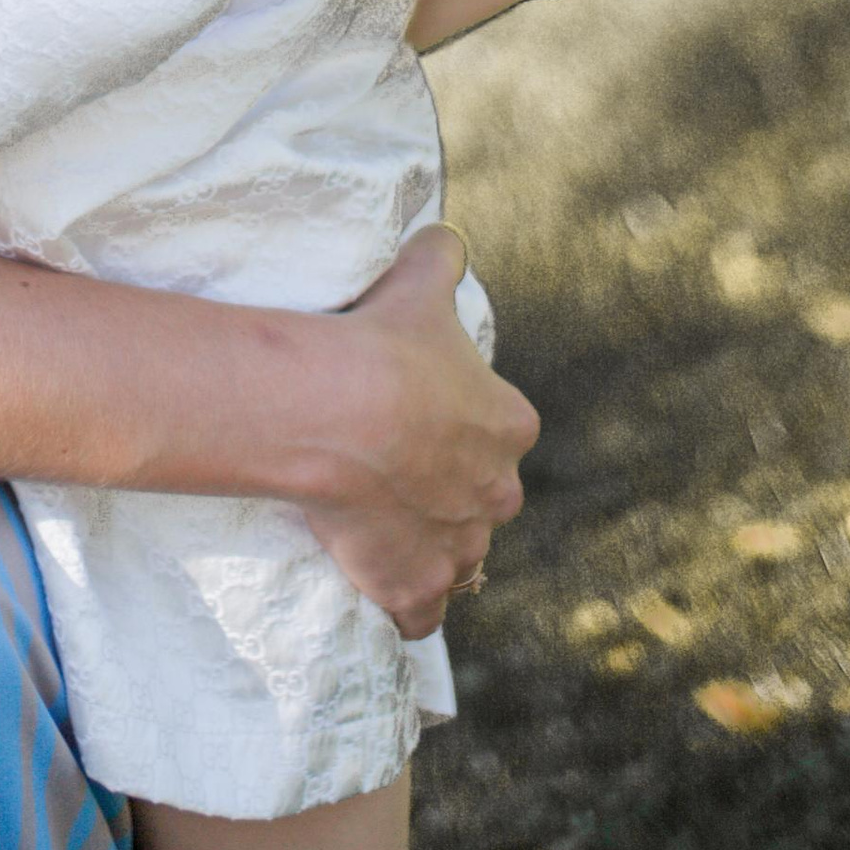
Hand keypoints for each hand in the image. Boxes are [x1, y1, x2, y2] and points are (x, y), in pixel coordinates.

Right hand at [300, 226, 535, 634]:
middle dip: (451, 487)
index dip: (462, 423)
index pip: (501, 430)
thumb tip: (445, 234)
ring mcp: (458, 548)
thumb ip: (441, 257)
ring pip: (457, 555)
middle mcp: (497, 494)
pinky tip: (383, 590)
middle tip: (394, 464)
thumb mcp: (420, 284)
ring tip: (379, 521)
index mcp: (509, 426)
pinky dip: (407, 606)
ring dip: (430, 544)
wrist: (341, 413)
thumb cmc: (385, 346)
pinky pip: (421, 615)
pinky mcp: (415, 590)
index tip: (420, 412)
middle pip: (483, 495)